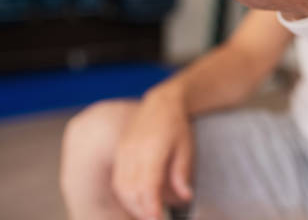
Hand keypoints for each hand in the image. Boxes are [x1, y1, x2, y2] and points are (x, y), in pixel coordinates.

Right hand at [112, 84, 192, 219]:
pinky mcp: (120, 152)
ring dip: (132, 204)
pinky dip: (126, 194)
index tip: (157, 218)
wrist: (161, 103)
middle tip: (155, 219)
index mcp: (152, 149)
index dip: (151, 206)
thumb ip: (182, 173)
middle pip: (131, 189)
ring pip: (121, 186)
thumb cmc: (176, 125)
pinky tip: (137, 200)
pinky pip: (118, 178)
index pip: (147, 185)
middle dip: (142, 210)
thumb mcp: (186, 148)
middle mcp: (133, 151)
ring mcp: (123, 151)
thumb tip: (185, 197)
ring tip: (148, 214)